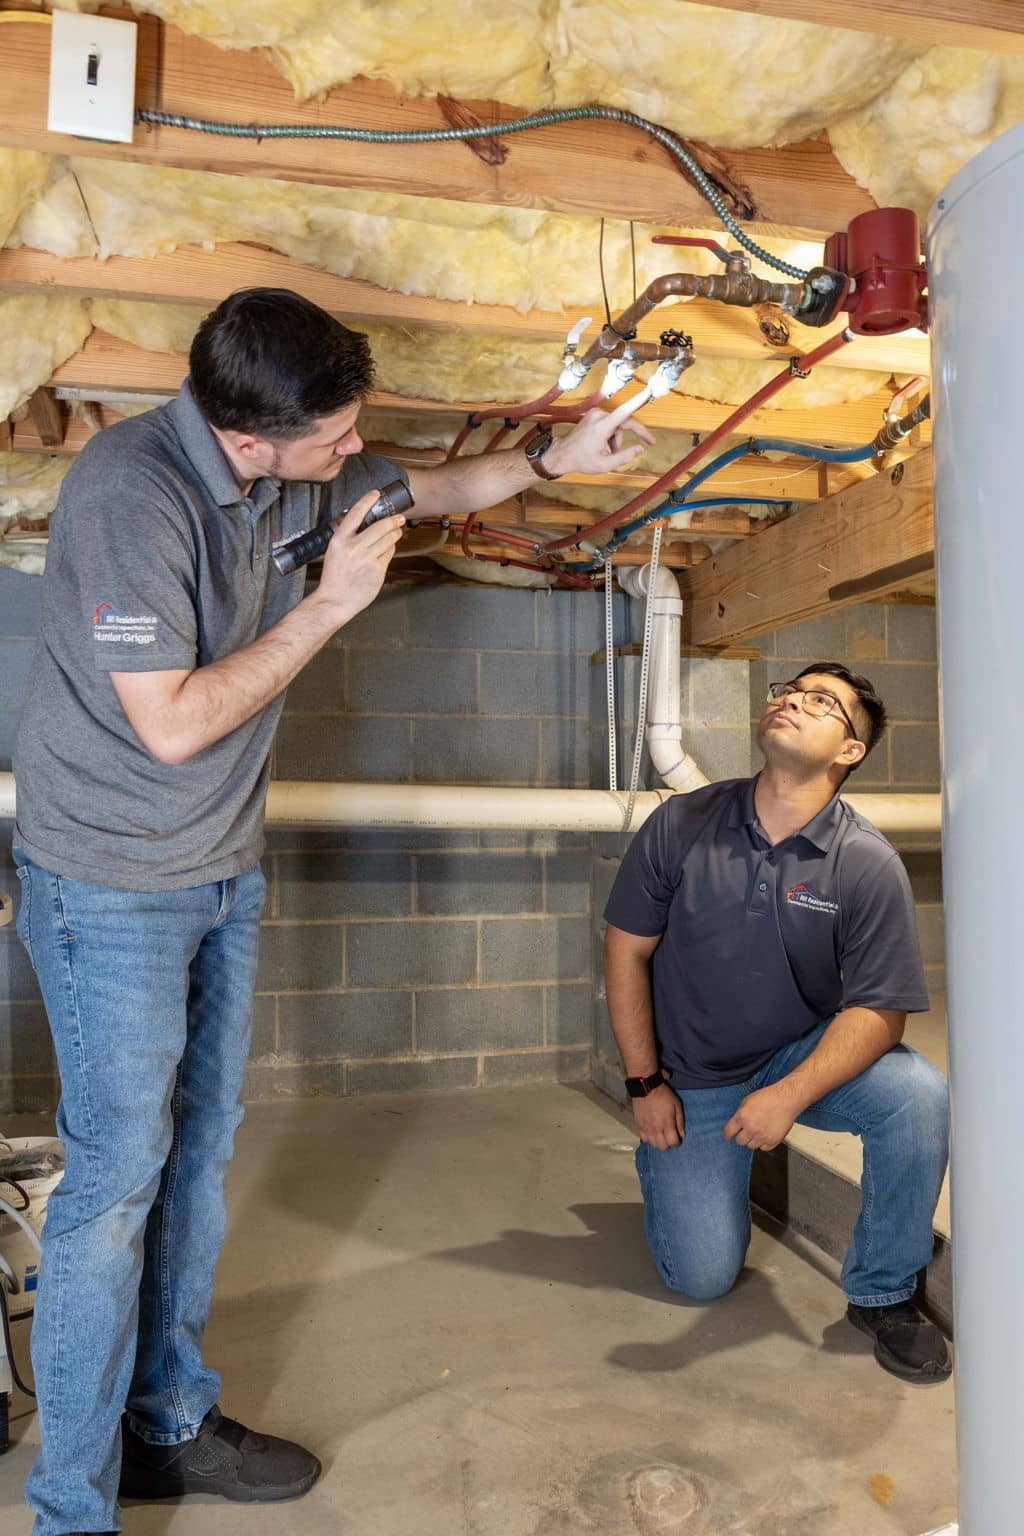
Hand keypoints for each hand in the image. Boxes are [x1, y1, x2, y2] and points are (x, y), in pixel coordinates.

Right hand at [311, 488, 405, 623]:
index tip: (376, 494)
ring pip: (388, 539)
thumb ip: (347, 538)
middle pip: (380, 526)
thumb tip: (366, 524)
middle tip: (399, 518)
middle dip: (393, 520)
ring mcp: (366, 559)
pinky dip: (390, 550)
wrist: (334, 601)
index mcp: (339, 540)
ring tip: (397, 532)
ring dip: (395, 534)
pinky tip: (387, 550)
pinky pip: (388, 554)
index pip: (355, 513)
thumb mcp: (334, 552)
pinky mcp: (377, 570)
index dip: (367, 500)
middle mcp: (353, 547)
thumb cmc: (334, 578)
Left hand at [543, 395, 655, 477]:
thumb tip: (640, 449)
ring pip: (618, 425)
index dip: (638, 401)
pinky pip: (611, 423)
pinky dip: (610, 435)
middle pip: (624, 422)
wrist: (563, 454)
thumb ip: (625, 457)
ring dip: (616, 439)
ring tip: (605, 451)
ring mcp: (595, 413)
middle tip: (642, 445)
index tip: (648, 391)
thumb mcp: (605, 465)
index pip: (624, 411)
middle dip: (625, 439)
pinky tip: (601, 444)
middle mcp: (599, 415)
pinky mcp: (594, 414)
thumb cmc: (581, 460)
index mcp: (602, 426)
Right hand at [633, 1083, 684, 1150]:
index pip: (673, 1142)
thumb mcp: (677, 1105)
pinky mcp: (639, 1125)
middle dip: (668, 1144)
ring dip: (658, 1143)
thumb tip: (682, 1134)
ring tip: (661, 1136)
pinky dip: (649, 1139)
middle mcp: (656, 1129)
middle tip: (669, 1137)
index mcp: (667, 1124)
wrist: (646, 1088)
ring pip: (653, 1145)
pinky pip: (644, 1139)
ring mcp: (646, 1128)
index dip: (677, 1143)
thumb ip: (680, 1121)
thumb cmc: (664, 1095)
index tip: (678, 1138)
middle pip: (662, 1147)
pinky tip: (652, 1134)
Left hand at [723, 1084, 798, 1151]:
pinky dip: (764, 1143)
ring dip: (753, 1140)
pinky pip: (764, 1148)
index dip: (727, 1134)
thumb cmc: (768, 1097)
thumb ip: (740, 1114)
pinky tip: (766, 1134)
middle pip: (740, 1141)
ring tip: (758, 1131)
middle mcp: (751, 1128)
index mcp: (742, 1117)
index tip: (728, 1135)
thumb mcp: (747, 1100)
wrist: (786, 1099)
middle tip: (746, 1131)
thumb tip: (736, 1123)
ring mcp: (762, 1136)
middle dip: (741, 1136)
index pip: (728, 1132)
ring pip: (751, 1146)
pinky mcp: (773, 1141)